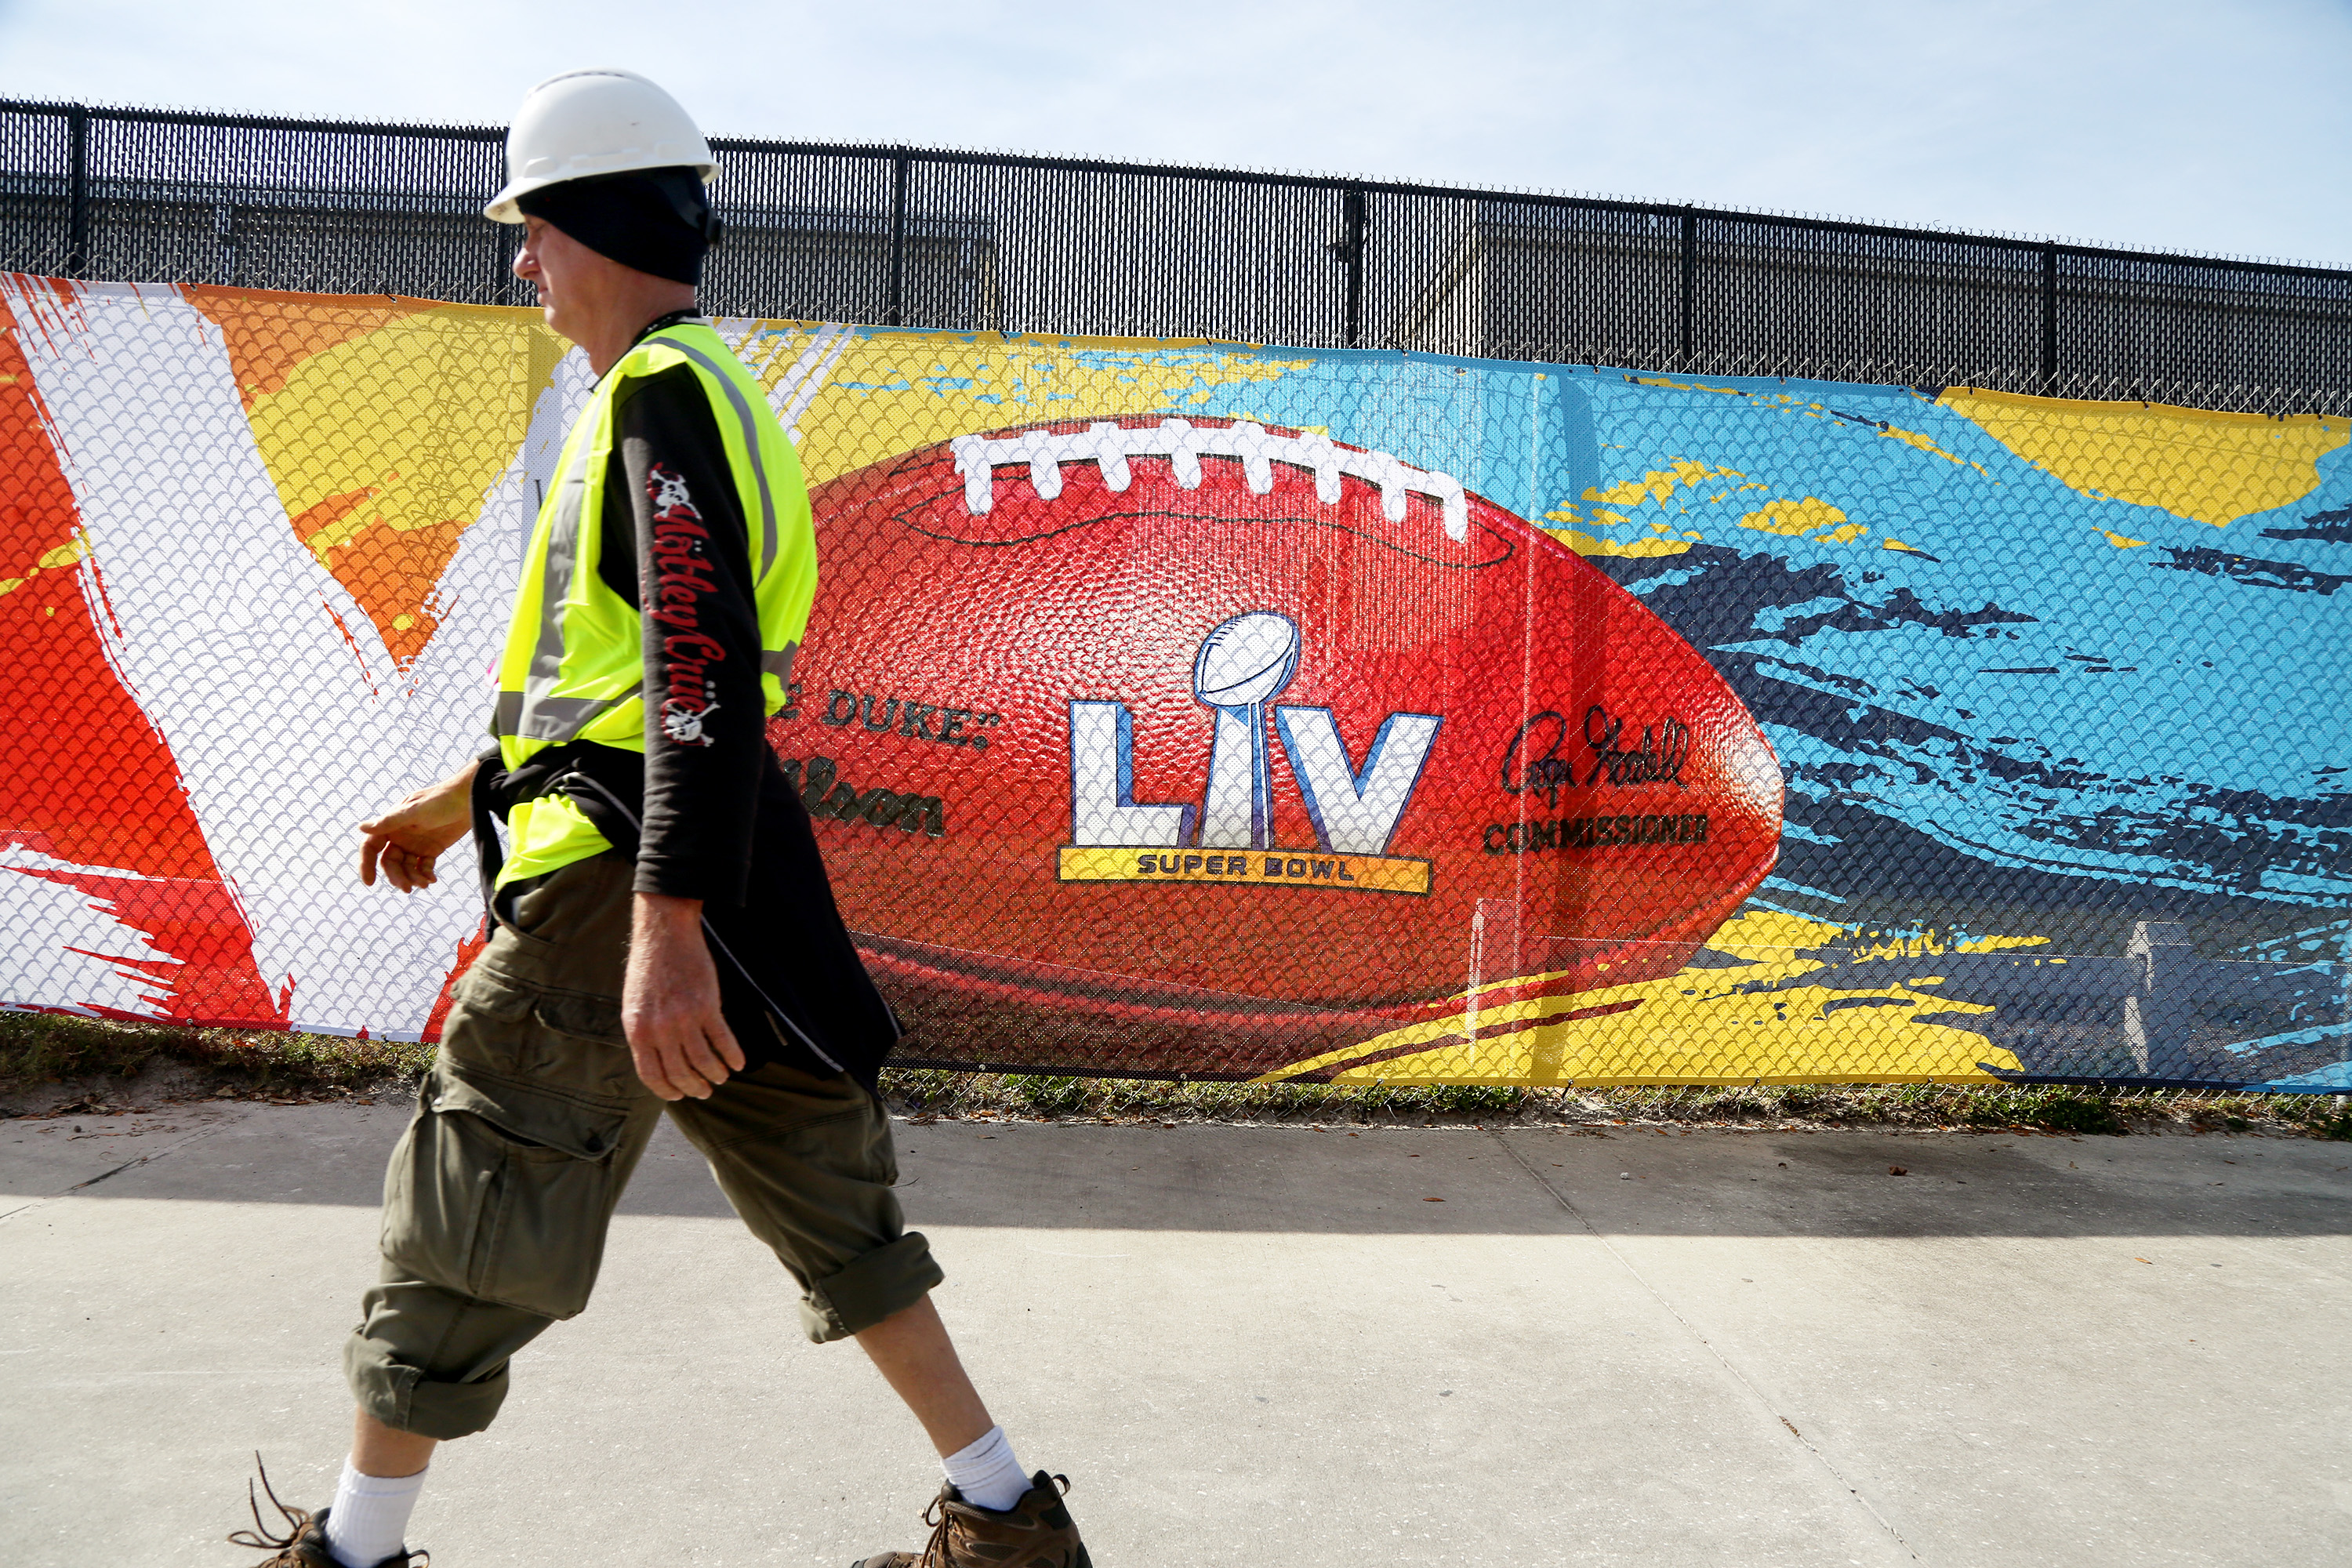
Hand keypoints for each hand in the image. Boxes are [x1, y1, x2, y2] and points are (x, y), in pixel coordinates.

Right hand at [358, 761, 477, 892]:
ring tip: (425, 884)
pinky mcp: (431, 849)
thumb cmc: (440, 799)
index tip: (370, 882)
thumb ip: (390, 821)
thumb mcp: (414, 811)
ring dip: (412, 878)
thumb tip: (360, 827)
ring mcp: (415, 844)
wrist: (468, 799)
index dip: (366, 864)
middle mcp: (400, 836)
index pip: (371, 847)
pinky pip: (423, 867)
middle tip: (407, 888)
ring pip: (406, 867)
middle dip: (397, 876)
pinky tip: (432, 880)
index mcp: (391, 826)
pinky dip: (425, 875)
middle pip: (390, 863)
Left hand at [623, 893, 746, 1100]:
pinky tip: (738, 1062)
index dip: (668, 1091)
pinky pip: (722, 1040)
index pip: (652, 1075)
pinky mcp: (707, 1005)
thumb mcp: (634, 1006)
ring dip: (715, 1074)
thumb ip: (644, 1034)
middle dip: (695, 1088)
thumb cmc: (648, 970)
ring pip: (703, 1061)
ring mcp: (684, 1018)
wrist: (664, 936)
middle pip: (680, 1073)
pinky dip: (732, 1055)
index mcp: (637, 1031)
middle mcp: (659, 1029)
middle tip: (705, 1092)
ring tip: (721, 1077)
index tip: (680, 1096)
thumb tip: (657, 1061)